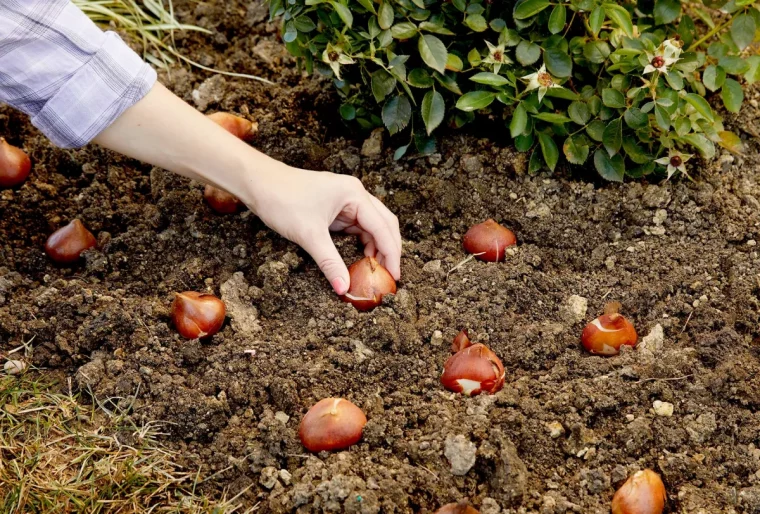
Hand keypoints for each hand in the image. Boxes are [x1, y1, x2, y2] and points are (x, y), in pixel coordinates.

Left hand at [93, 83, 399, 293]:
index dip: (391, 255)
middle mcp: (355, 194)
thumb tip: (344, 288)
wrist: (257, 182)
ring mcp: (346, 200)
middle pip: (384, 225)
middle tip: (389, 277)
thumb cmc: (282, 199)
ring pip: (372, 226)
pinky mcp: (335, 207)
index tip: (393, 277)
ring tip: (375, 272)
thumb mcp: (309, 236)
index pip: (383, 228)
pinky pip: (356, 227)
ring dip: (375, 248)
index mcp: (354, 195)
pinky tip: (359, 259)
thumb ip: (330, 263)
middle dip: (389, 251)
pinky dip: (361, 243)